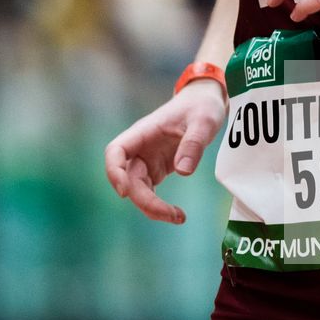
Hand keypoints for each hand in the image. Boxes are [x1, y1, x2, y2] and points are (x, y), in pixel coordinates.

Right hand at [104, 81, 226, 223]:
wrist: (205, 103)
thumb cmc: (202, 106)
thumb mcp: (204, 121)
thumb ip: (193, 143)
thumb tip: (183, 172)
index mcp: (143, 132)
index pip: (116, 151)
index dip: (114, 172)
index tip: (124, 192)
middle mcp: (140, 148)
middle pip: (127, 178)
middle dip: (144, 200)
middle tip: (173, 215)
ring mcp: (146, 159)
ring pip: (137, 189)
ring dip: (151, 207)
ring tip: (178, 217)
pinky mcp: (156, 169)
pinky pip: (149, 191)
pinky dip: (158, 205)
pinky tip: (177, 214)